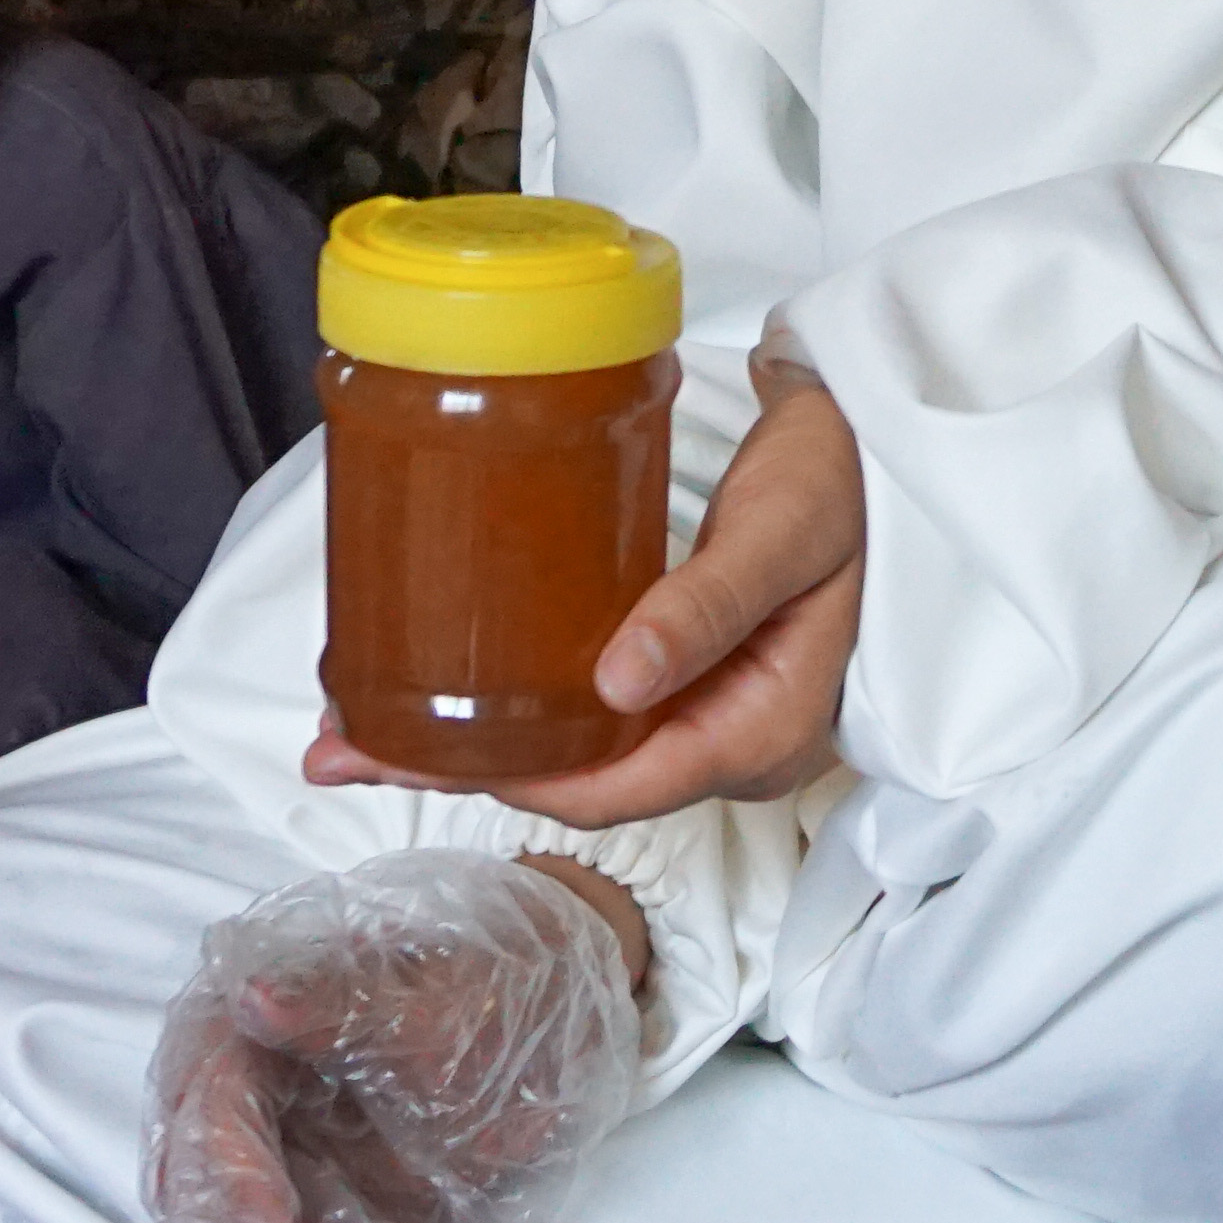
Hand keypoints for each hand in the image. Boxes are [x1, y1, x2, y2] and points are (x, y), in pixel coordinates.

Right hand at [135, 853, 642, 1222]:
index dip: (224, 1179)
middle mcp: (257, 1126)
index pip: (205, 1111)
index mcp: (247, 1037)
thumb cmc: (481, 981)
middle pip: (219, 1218)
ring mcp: (307, 1194)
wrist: (557, 1025)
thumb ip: (336, 999)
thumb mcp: (428, 984)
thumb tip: (253, 996)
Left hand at [308, 357, 865, 825]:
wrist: (882, 435)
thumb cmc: (846, 477)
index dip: (518, 782)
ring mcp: (708, 712)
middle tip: (340, 749)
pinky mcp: (687, 676)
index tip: (421, 757)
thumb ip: (707, 607)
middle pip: (585, 781)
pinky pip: (596, 712)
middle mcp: (729, 742)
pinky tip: (453, 688)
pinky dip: (521, 706)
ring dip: (479, 743)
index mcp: (762, 733)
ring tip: (364, 724)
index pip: (621, 788)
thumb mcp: (783, 535)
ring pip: (581, 751)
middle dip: (466, 771)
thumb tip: (616, 684)